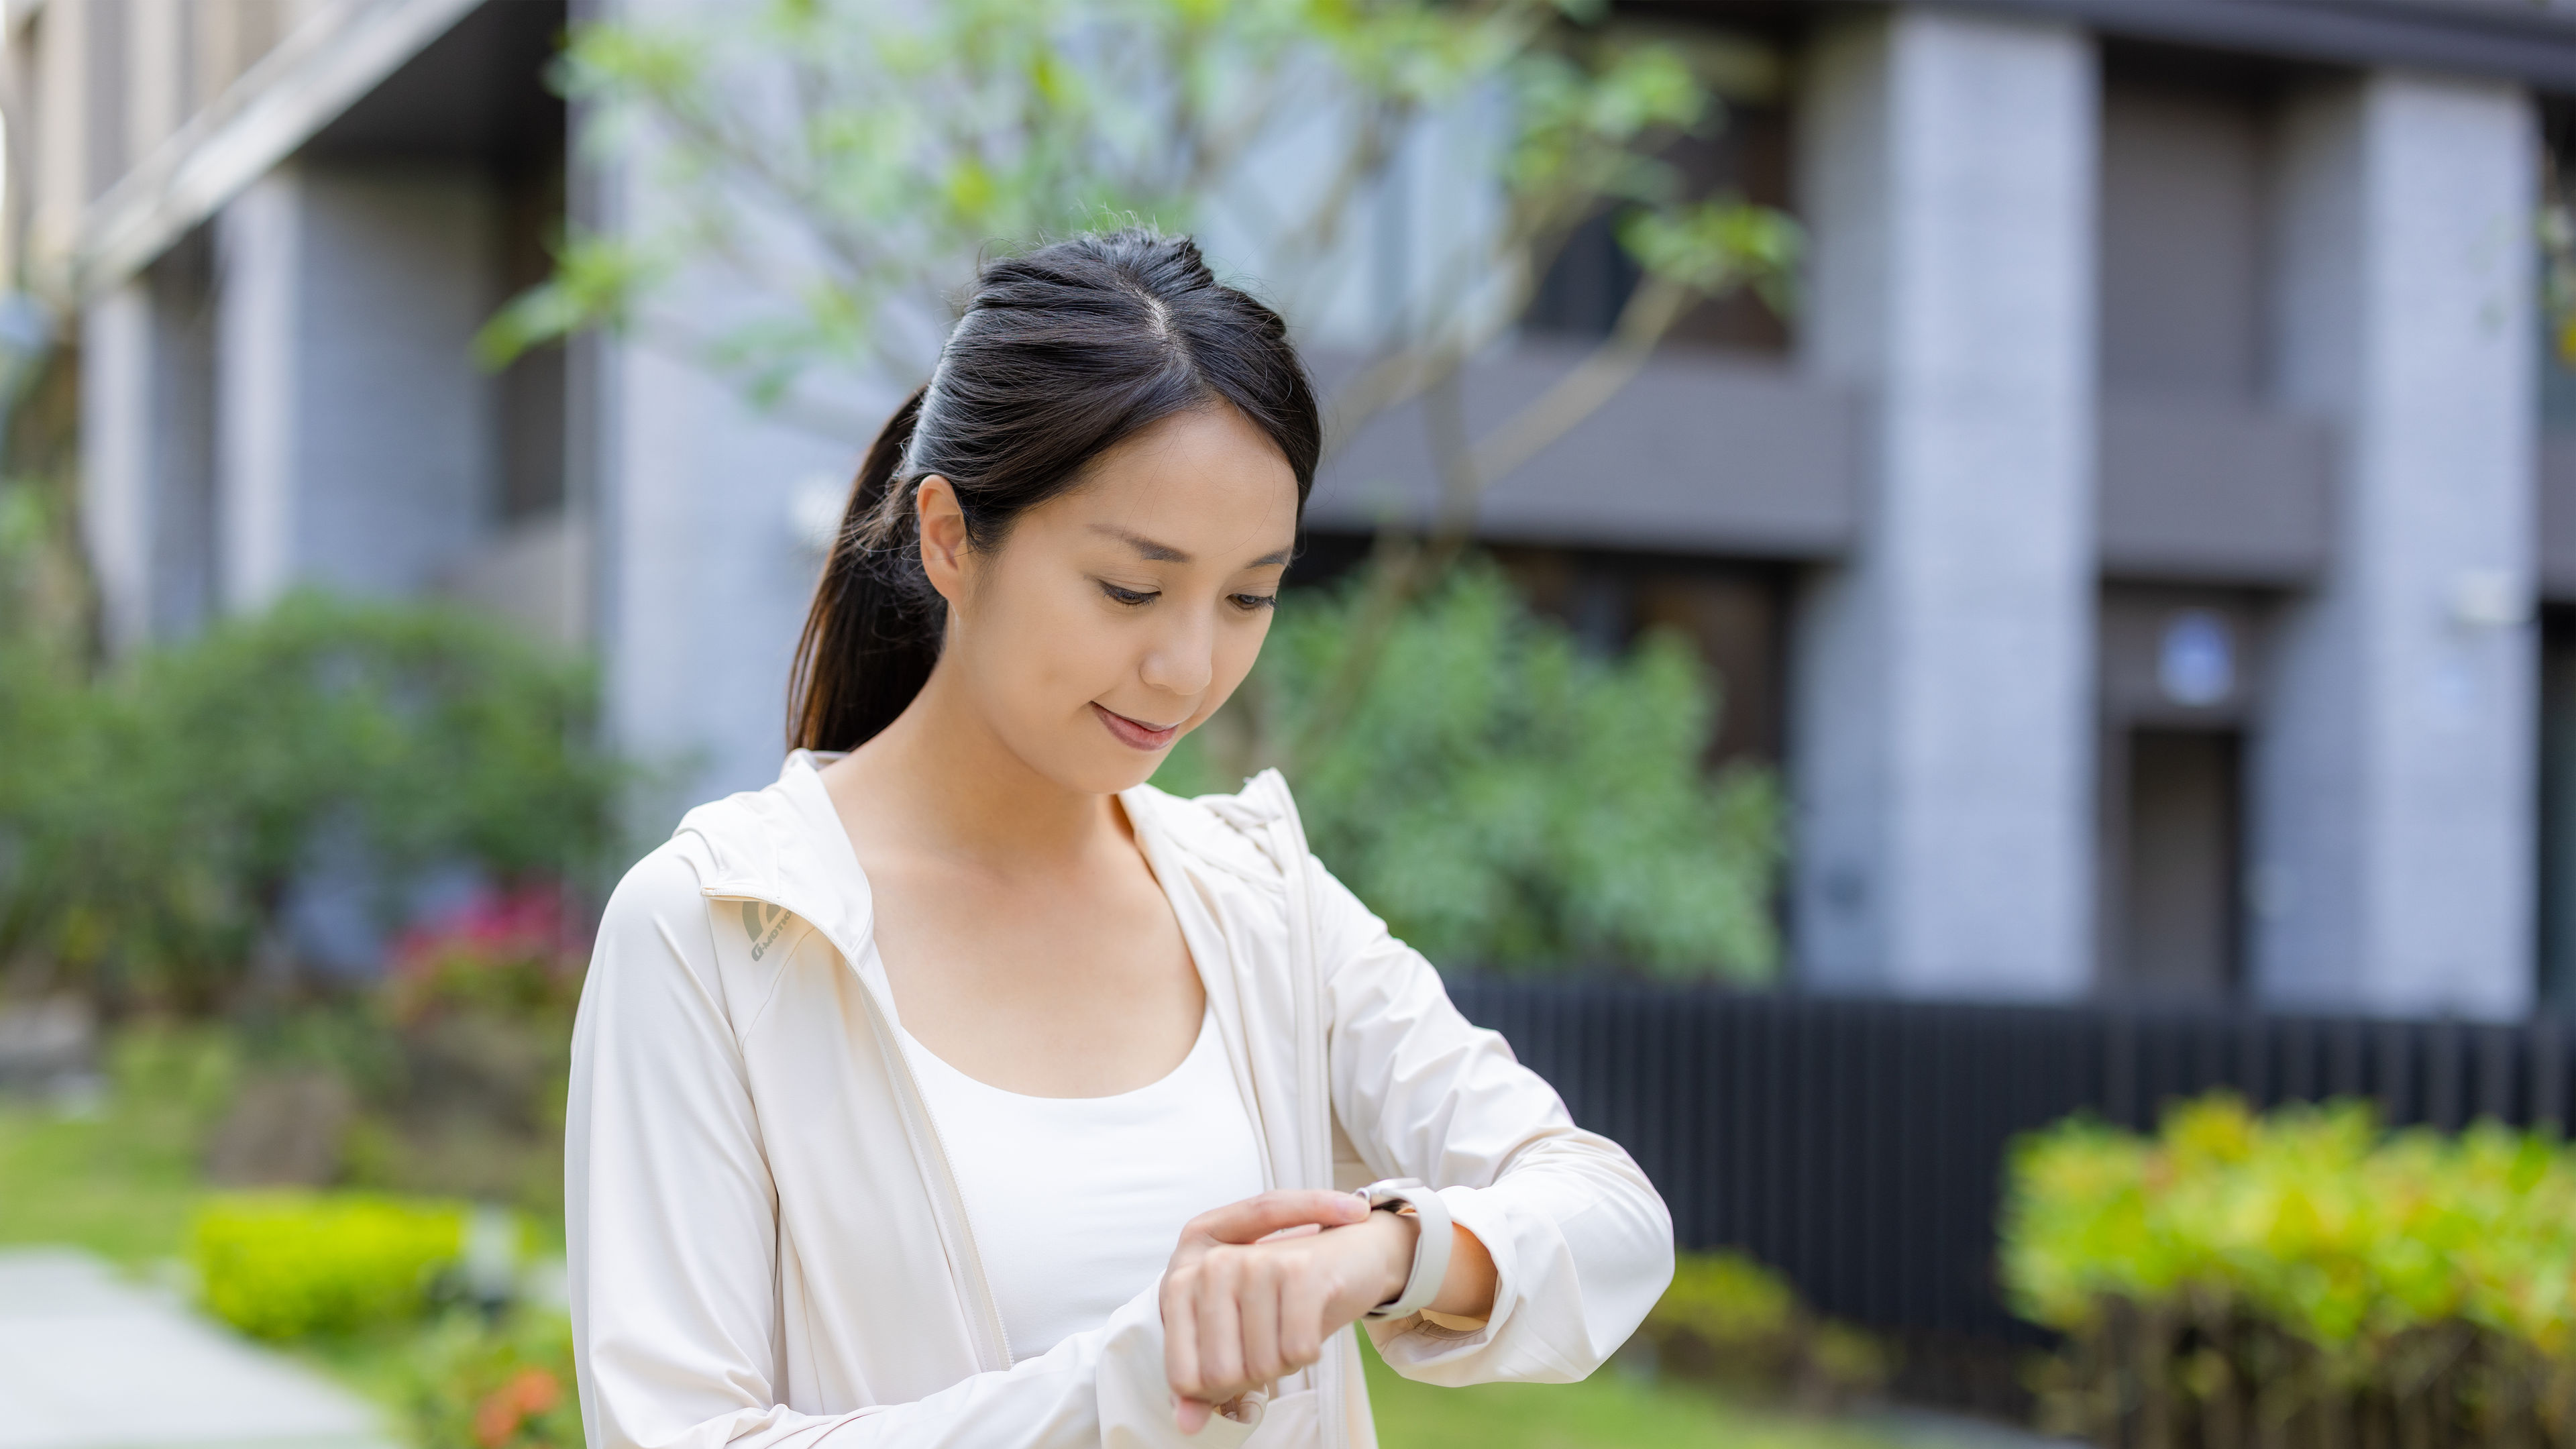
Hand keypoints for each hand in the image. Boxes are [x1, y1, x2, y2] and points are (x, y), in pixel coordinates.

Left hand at [1160, 1190, 1414, 1432]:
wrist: (1346, 1255)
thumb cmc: (1280, 1303)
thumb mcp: (1234, 1341)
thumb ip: (1203, 1382)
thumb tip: (1187, 1426)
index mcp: (1180, 1283)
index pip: (1184, 1379)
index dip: (1218, 1390)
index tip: (1236, 1368)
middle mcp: (1210, 1266)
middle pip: (1221, 1375)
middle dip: (1254, 1377)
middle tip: (1271, 1345)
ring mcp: (1254, 1263)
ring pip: (1262, 1365)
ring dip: (1285, 1363)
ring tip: (1292, 1328)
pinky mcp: (1299, 1269)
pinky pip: (1297, 1350)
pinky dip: (1309, 1352)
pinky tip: (1312, 1324)